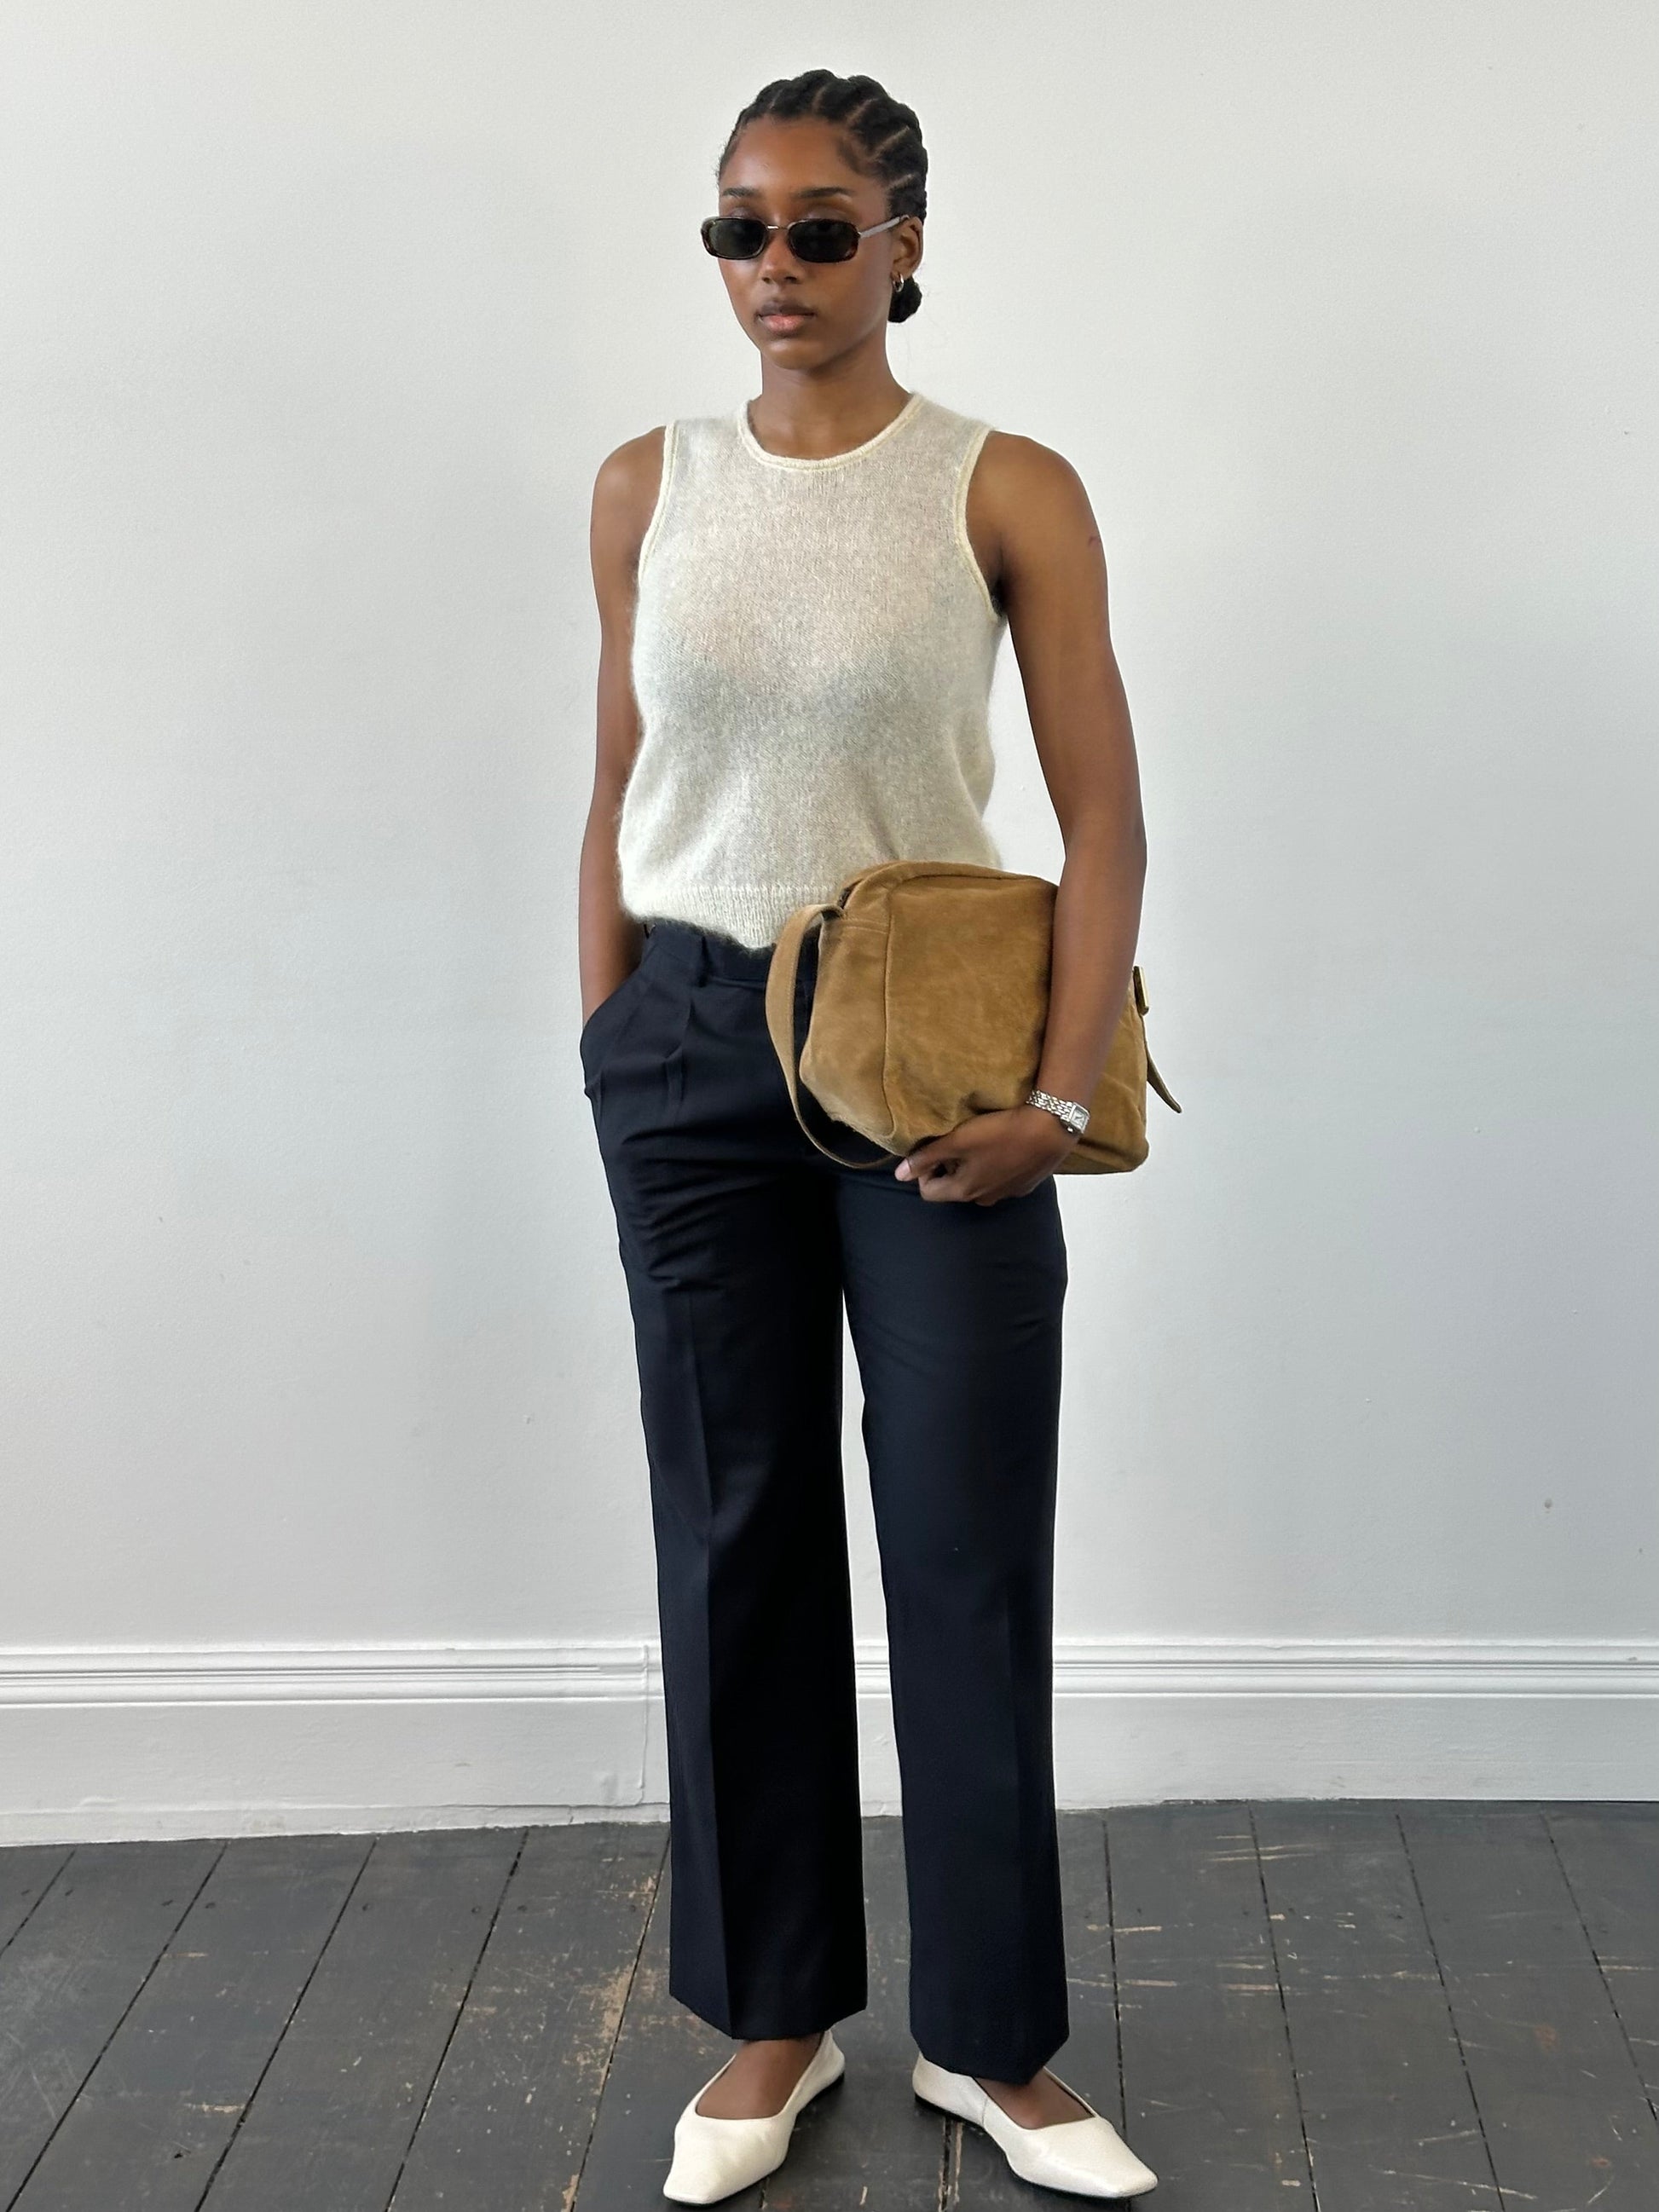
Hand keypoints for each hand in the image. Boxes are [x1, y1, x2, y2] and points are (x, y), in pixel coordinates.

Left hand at [894, 1105, 1077, 1203]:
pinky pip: (1000, 1179)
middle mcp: (984, 1199)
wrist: (1051, 1129)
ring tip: (981, 1141)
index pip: (928, 1192)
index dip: (924, 1170)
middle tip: (957, 1141)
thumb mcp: (958, 1141)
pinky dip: (995, 1166)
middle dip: (949, 1167)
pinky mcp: (1025, 1185)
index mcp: (964, 1191)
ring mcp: (1007, 1194)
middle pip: (953, 1187)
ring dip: (972, 1166)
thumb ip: (927, 1157)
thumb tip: (899, 1175)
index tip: (934, 1148)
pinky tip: (1004, 1146)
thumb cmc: (999, 1133)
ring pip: (977, 1183)